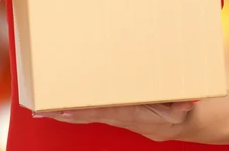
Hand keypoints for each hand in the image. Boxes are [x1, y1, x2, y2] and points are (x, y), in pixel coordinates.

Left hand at [37, 101, 193, 141]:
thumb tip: (183, 105)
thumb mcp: (182, 106)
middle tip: (42, 110)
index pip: (105, 113)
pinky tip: (63, 108)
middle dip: (66, 113)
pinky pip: (94, 113)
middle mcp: (122, 118)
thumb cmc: (181, 108)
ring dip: (66, 113)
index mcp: (135, 115)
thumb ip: (180, 105)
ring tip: (44, 109)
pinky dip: (78, 111)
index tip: (66, 110)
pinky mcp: (117, 115)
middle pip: (89, 116)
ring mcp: (118, 118)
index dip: (86, 112)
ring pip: (88, 115)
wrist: (186, 122)